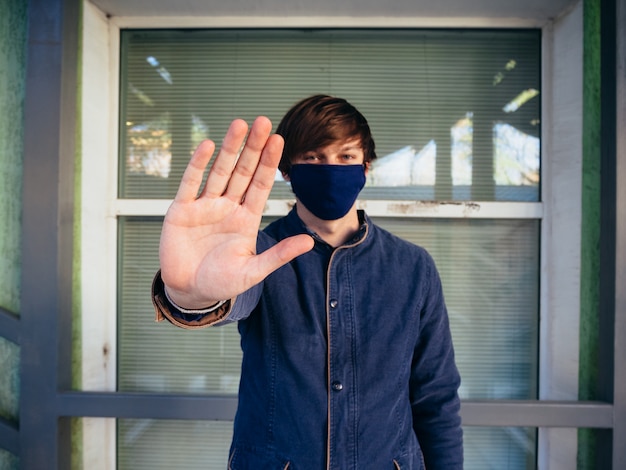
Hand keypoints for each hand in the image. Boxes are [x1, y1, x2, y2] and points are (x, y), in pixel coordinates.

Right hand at [159, 116, 313, 308]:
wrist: (188, 292)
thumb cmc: (221, 282)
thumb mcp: (253, 271)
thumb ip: (279, 255)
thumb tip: (310, 242)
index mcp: (246, 218)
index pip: (261, 185)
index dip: (269, 163)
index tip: (279, 140)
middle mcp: (227, 207)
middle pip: (243, 171)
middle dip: (253, 148)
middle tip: (263, 122)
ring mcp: (204, 206)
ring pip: (219, 171)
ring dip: (228, 148)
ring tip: (239, 125)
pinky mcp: (181, 210)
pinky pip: (190, 183)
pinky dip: (197, 165)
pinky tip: (207, 147)